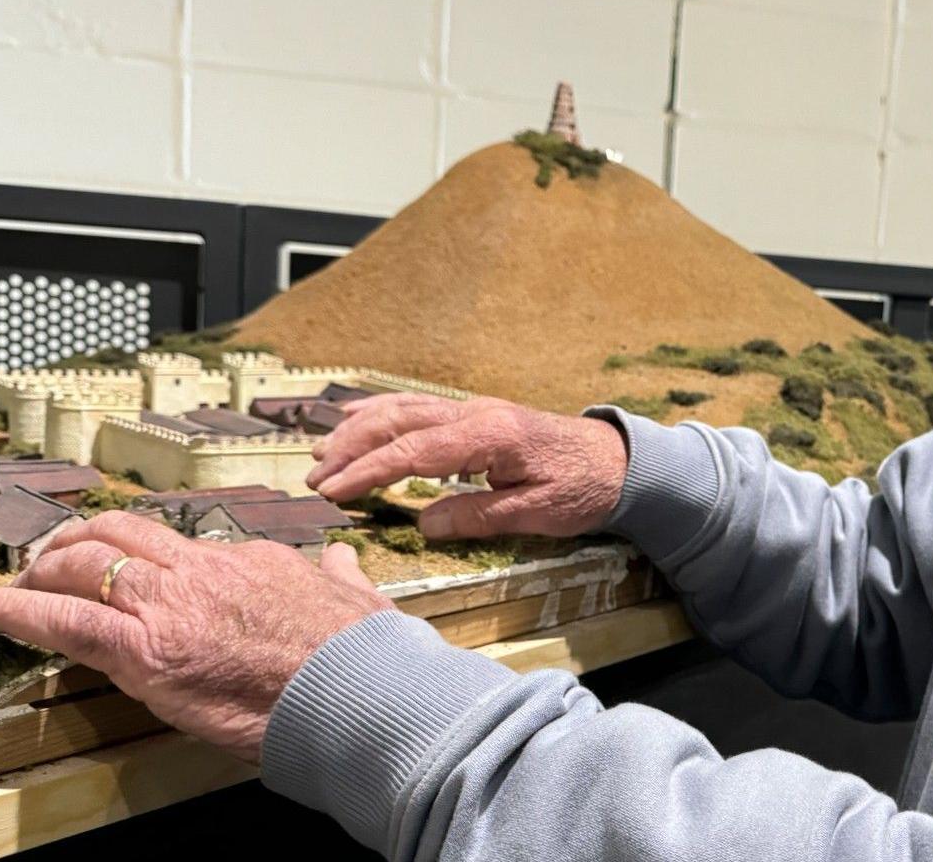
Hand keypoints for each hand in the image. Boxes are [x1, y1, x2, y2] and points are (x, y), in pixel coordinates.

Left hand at [0, 511, 390, 763]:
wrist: (358, 690)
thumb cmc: (361, 656)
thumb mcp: (355, 597)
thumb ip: (339, 576)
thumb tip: (343, 562)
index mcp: (250, 558)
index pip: (178, 544)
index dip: (140, 554)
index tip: (124, 566)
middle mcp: (203, 570)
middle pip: (118, 533)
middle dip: (72, 542)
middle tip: (46, 560)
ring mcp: (169, 605)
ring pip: (81, 562)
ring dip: (36, 569)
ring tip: (6, 584)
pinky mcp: (144, 649)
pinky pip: (61, 619)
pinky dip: (7, 608)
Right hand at [306, 393, 628, 541]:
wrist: (617, 460)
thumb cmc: (582, 488)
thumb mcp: (536, 513)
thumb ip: (478, 516)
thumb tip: (424, 525)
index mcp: (489, 436)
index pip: (413, 452)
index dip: (368, 472)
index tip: (333, 491)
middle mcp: (475, 414)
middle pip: (398, 423)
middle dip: (350, 449)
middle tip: (314, 479)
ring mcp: (474, 410)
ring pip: (403, 410)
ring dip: (358, 430)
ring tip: (321, 453)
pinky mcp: (474, 415)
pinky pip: (418, 407)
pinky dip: (381, 412)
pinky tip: (354, 418)